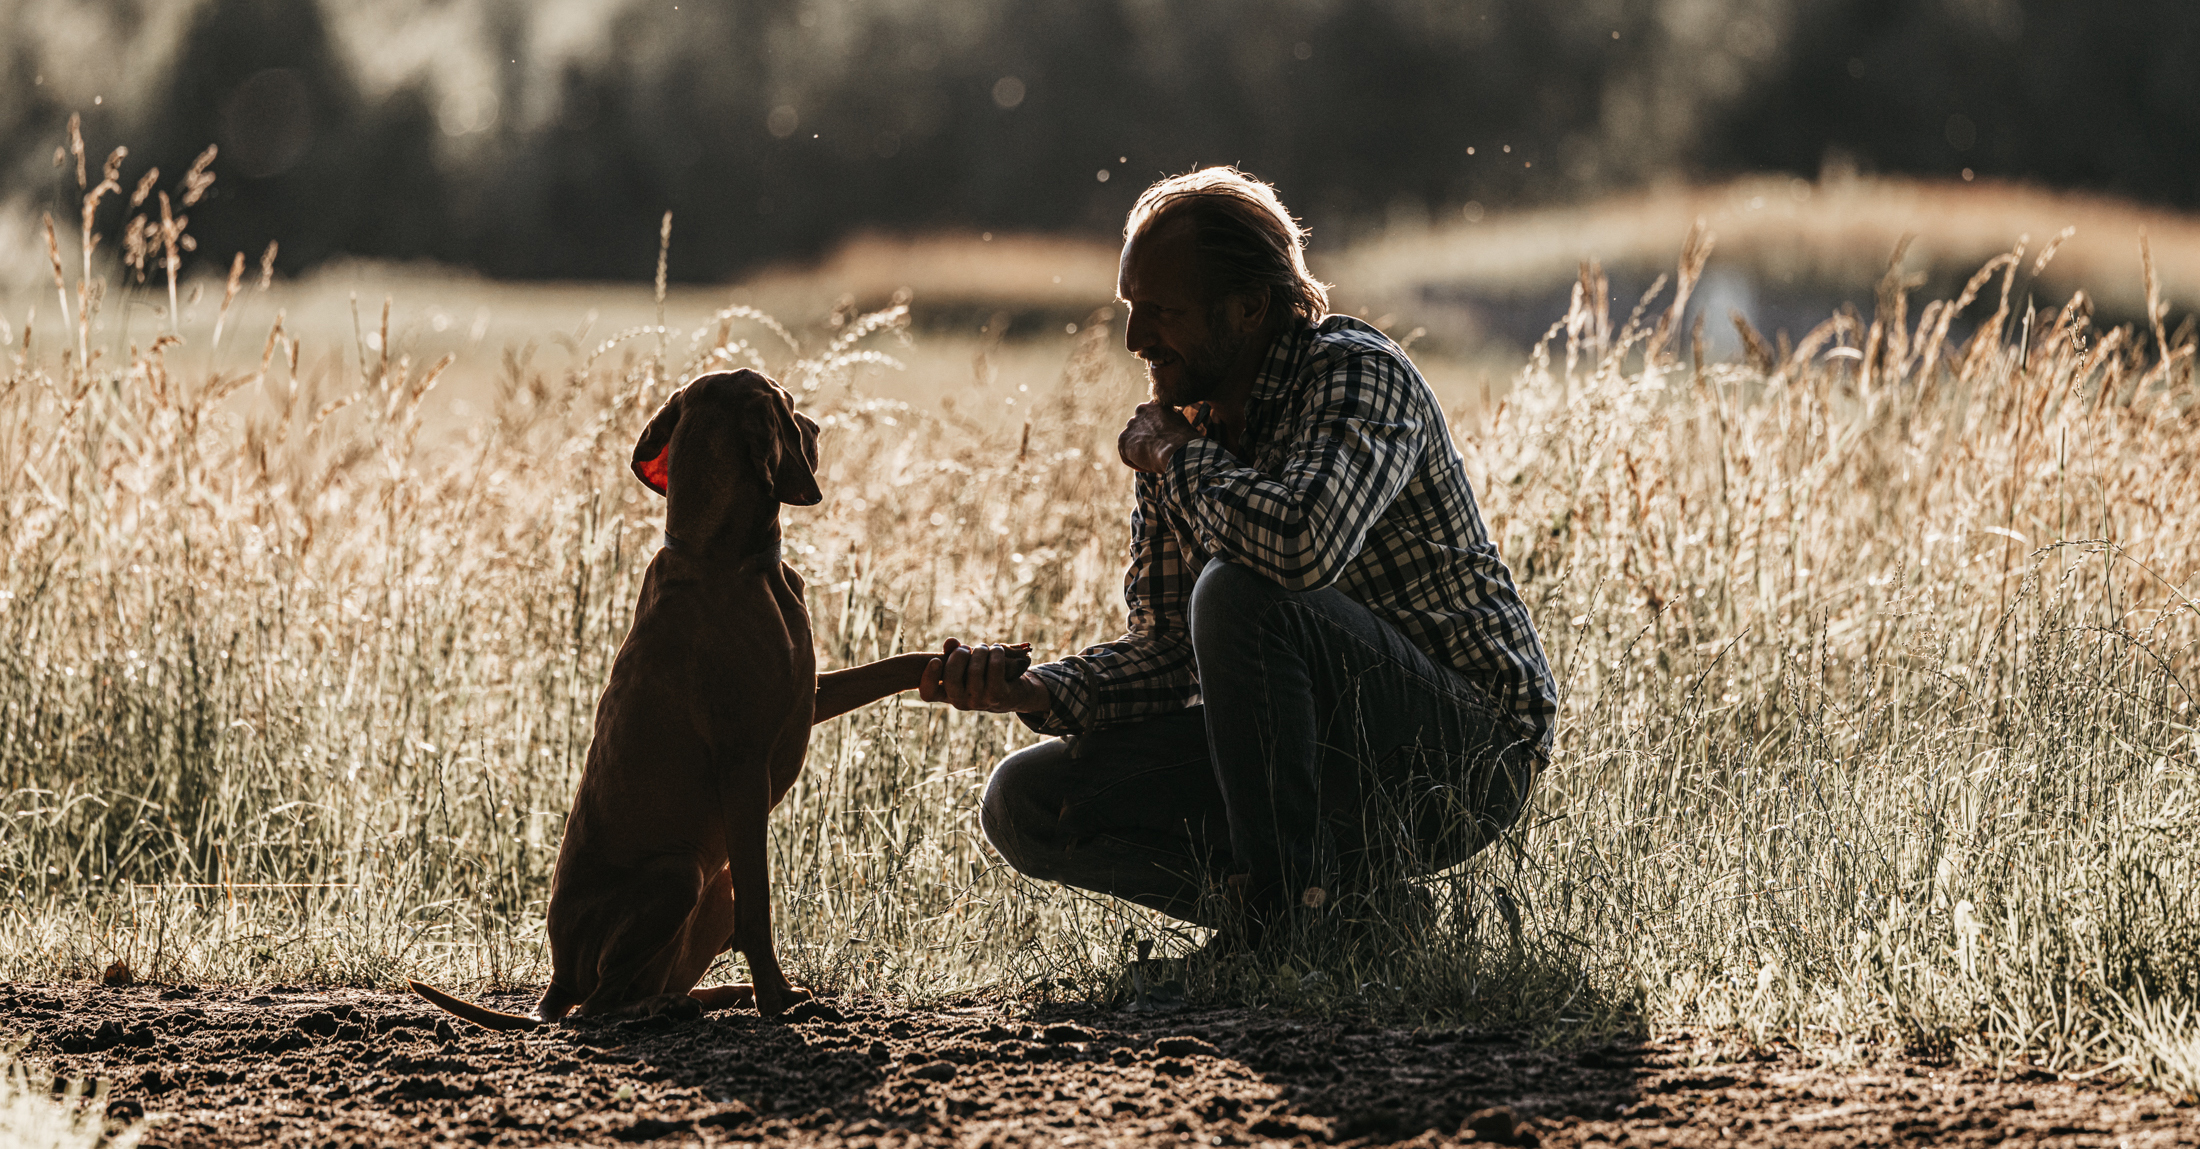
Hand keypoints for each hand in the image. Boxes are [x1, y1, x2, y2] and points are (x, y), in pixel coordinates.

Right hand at [919, 638, 1050, 714]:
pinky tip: (997, 649)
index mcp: (947, 694)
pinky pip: (994, 668)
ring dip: (980, 651)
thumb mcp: (965, 664)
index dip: (928, 678)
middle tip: (967, 648)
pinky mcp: (998, 697)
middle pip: (950, 679)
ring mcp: (979, 702)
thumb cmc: (983, 675)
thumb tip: (950, 642)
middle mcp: (961, 702)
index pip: (928, 694)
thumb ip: (953, 652)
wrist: (1014, 692)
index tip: (935, 660)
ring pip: (974, 670)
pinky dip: (996, 653)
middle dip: (959, 655)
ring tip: (985, 647)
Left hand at [1117, 401, 1196, 472]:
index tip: (1162, 441)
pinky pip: (1126, 454)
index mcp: (1156, 404)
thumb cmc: (1184, 441)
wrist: (1176, 451)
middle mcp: (1141, 409)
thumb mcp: (1181, 423)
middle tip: (1155, 452)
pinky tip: (1146, 466)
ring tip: (1152, 461)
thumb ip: (1171, 420)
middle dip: (1145, 440)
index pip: (1151, 417)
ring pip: (1132, 441)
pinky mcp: (1123, 439)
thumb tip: (1172, 425)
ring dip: (1139, 452)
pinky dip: (1134, 462)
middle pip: (1139, 428)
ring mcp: (1131, 424)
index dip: (1156, 431)